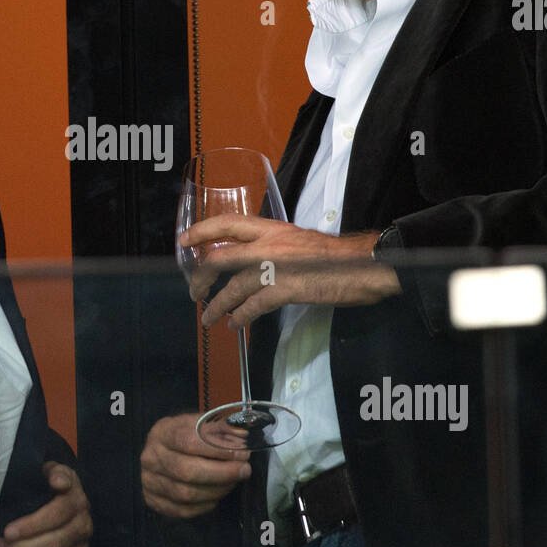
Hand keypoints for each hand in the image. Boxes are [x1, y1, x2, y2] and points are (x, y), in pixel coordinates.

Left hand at [0, 462, 91, 546]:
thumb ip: (53, 471)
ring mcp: (83, 545)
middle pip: (54, 540)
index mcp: (75, 499)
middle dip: (21, 546)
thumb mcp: (53, 472)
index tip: (8, 531)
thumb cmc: (52, 486)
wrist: (70, 498)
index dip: (31, 524)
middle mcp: (83, 523)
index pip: (56, 513)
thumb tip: (54, 479)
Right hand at [141, 413, 250, 518]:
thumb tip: (242, 435)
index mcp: (162, 432)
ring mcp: (149, 481)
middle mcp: (151, 457)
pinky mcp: (153, 501)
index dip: (217, 450)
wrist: (162, 451)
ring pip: (186, 494)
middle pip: (187, 471)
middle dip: (222, 473)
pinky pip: (183, 510)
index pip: (188, 441)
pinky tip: (216, 495)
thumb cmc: (185, 437)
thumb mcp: (200, 424)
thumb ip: (221, 428)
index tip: (241, 454)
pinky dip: (204, 506)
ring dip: (217, 490)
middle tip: (243, 471)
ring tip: (232, 482)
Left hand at [179, 217, 400, 327]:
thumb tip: (251, 259)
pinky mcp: (286, 289)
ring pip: (232, 287)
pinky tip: (235, 324)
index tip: (184, 242)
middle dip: (201, 277)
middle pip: (220, 258)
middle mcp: (268, 243)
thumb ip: (272, 245)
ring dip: (217, 305)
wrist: (362, 264)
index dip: (201, 231)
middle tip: (194, 292)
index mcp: (271, 227)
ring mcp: (275, 267)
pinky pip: (253, 306)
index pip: (227, 223)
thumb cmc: (333, 255)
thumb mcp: (297, 240)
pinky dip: (240, 316)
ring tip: (209, 318)